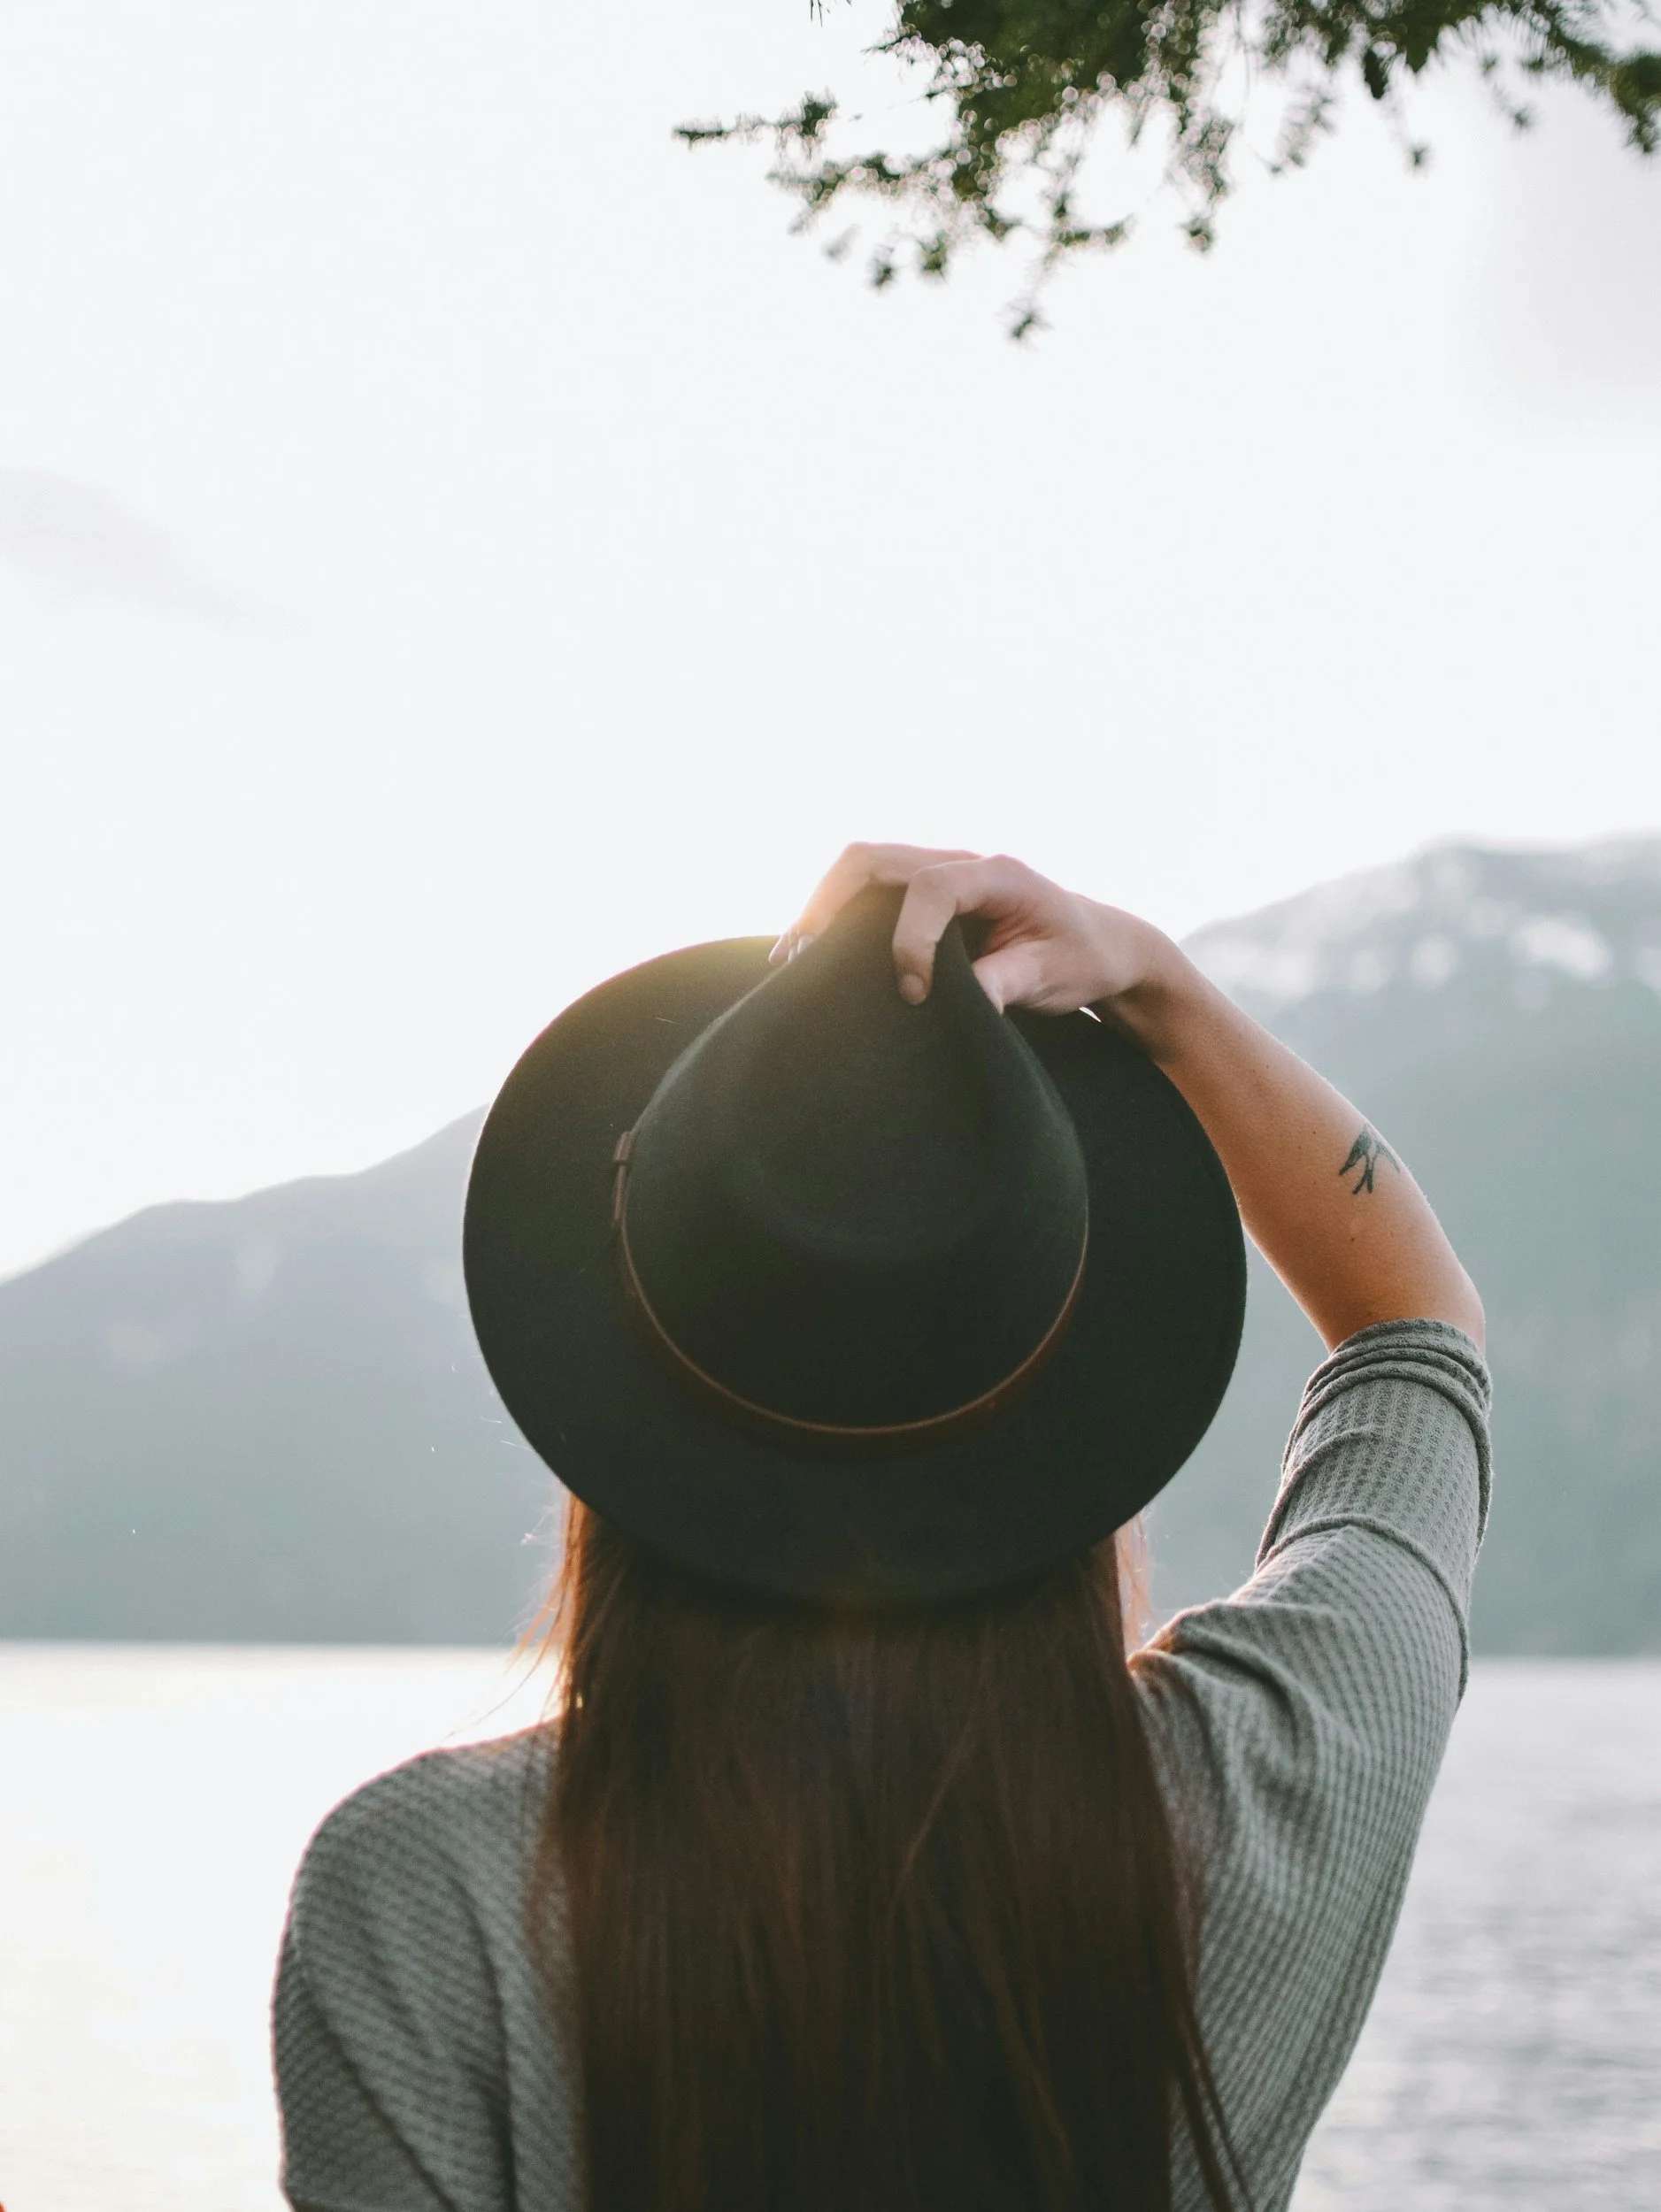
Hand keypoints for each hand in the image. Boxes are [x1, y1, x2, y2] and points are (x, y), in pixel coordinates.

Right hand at [773, 844, 1174, 1016]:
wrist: (1101, 947)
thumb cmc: (1083, 959)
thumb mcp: (1053, 978)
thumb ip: (1007, 983)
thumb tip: (965, 1000)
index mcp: (998, 873)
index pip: (929, 888)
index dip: (909, 940)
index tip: (914, 993)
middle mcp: (963, 863)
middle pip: (873, 859)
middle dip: (828, 902)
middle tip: (799, 954)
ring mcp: (942, 875)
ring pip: (863, 871)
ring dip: (824, 907)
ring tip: (792, 958)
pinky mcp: (930, 897)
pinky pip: (872, 893)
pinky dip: (838, 917)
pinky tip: (814, 956)